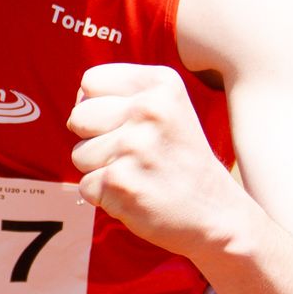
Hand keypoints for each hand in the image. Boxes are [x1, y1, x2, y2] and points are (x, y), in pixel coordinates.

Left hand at [67, 62, 236, 257]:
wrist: (216, 212)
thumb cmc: (180, 157)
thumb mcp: (167, 107)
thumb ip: (123, 95)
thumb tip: (76, 106)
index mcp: (160, 83)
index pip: (91, 81)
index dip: (98, 105)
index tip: (126, 123)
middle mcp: (148, 110)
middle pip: (78, 117)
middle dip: (94, 139)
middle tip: (131, 153)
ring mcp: (134, 147)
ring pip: (78, 155)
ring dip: (100, 170)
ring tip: (138, 174)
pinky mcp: (121, 182)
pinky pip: (85, 186)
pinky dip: (105, 196)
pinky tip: (137, 193)